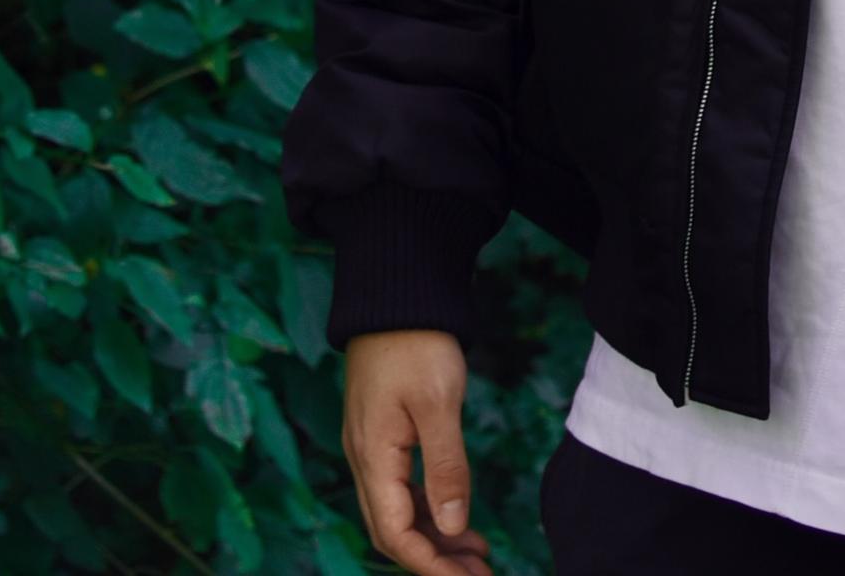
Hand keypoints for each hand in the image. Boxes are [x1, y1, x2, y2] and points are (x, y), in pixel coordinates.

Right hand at [339, 327, 492, 571]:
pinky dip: (430, 511)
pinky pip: (401, 489)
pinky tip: (460, 519)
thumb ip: (445, 468)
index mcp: (373, 455)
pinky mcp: (383, 435)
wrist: (395, 296)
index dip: (429, 566)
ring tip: (479, 556)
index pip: (394, 533)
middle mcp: (365, 458)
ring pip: (397, 512)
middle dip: (434, 561)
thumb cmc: (416, 344)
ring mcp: (371, 447)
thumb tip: (452, 524)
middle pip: (392, 531)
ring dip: (435, 538)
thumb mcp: (438, 405)